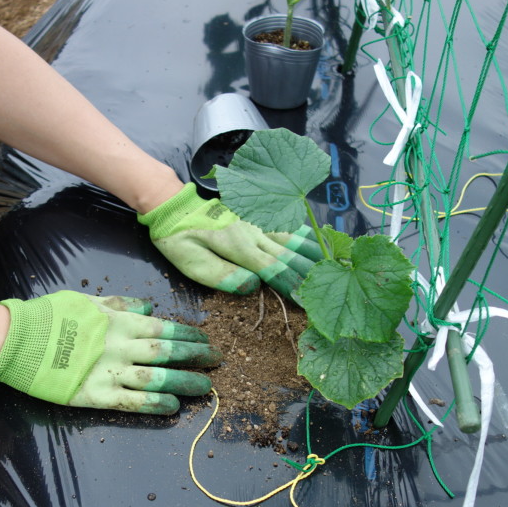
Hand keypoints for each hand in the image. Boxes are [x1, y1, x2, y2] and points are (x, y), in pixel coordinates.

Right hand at [0, 290, 220, 414]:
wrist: (17, 340)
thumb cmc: (50, 316)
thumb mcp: (88, 301)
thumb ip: (120, 304)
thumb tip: (148, 307)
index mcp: (120, 322)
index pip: (165, 328)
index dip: (189, 335)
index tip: (206, 340)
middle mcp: (121, 346)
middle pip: (168, 352)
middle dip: (196, 357)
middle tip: (218, 362)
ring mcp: (110, 372)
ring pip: (157, 378)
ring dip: (184, 383)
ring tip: (205, 387)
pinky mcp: (95, 395)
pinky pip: (132, 402)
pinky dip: (155, 406)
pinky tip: (173, 408)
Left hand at [138, 183, 323, 301]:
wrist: (174, 205)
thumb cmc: (180, 238)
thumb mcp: (191, 261)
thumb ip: (222, 275)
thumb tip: (253, 286)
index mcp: (239, 246)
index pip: (273, 269)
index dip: (293, 285)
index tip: (310, 300)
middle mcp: (253, 232)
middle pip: (288, 254)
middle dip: (310, 272)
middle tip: (330, 288)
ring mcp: (256, 223)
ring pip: (291, 238)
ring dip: (311, 251)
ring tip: (332, 262)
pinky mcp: (255, 219)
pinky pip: (284, 227)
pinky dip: (303, 235)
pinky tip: (315, 239)